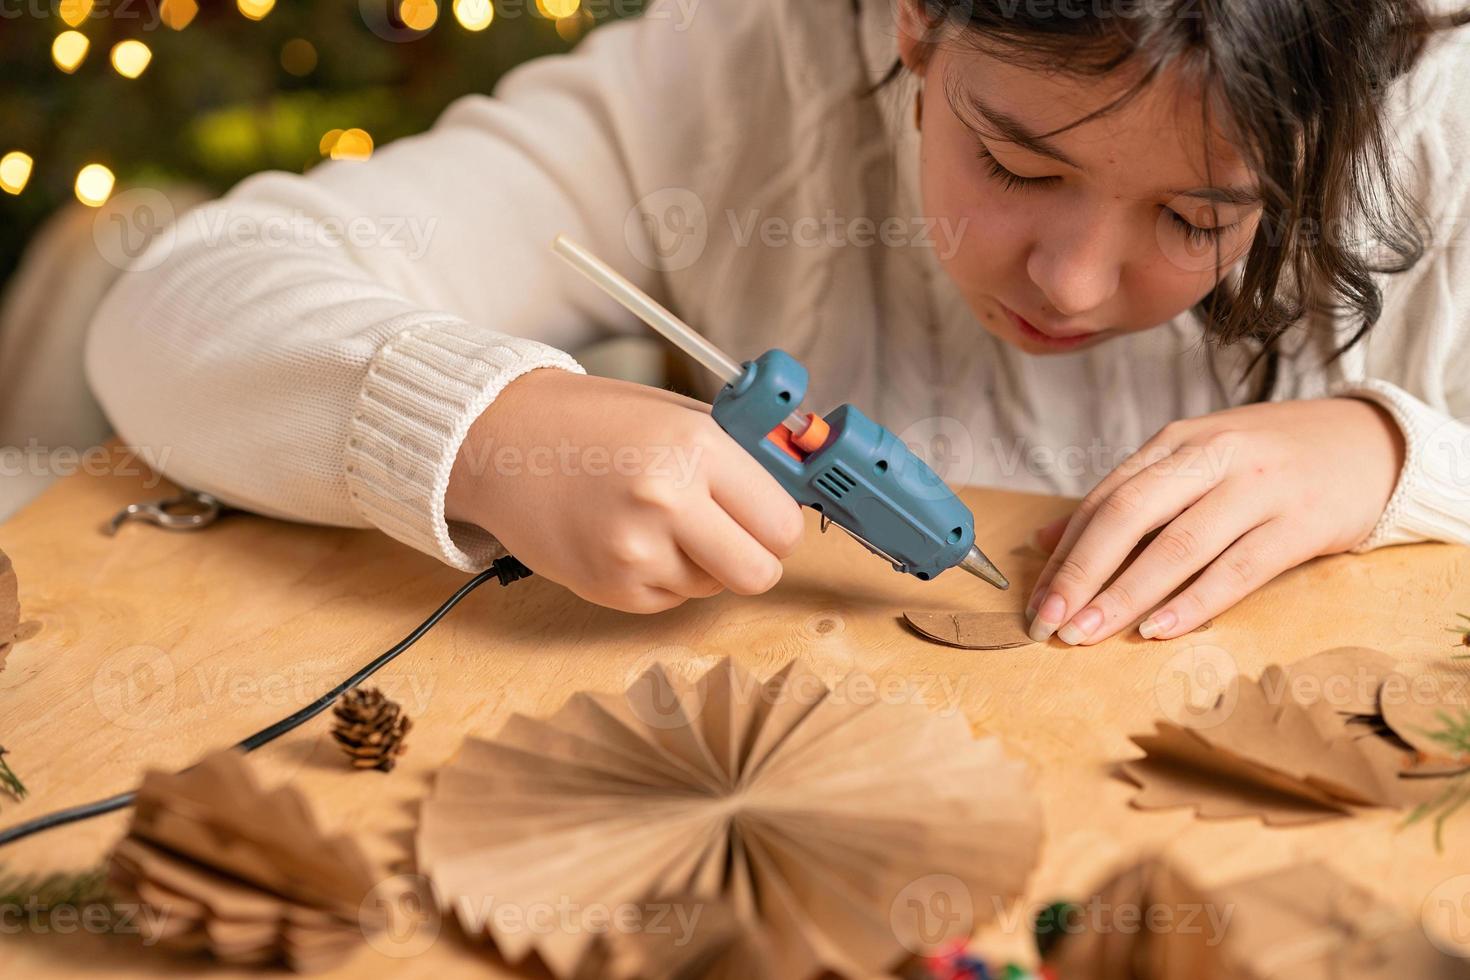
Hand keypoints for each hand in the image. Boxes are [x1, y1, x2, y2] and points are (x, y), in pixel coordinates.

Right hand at [446, 369, 804, 613]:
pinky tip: (629, 537)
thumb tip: (797, 490)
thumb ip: (738, 456)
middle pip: (759, 573)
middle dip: (754, 558)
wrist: (504, 441)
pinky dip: (662, 576)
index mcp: (695, 448)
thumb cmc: (592, 422)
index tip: (766, 517)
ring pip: (713, 588)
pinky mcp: (610, 587)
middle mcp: (668, 501)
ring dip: (700, 563)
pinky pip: (670, 599)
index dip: (778, 524)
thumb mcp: (677, 416)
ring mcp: (636, 551)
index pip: (782, 524)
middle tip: (732, 535)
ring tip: (657, 520)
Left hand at [1023, 397, 1404, 643]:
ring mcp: (1258, 487)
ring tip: (1088, 633)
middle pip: (1129, 515)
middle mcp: (1212, 457)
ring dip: (1126, 594)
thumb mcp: (1194, 464)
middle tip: (1048, 622)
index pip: (1105, 499)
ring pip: (1179, 545)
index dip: (1065, 552)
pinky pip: (1238, 567)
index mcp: (1177, 442)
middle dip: (1081, 573)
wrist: (1373, 443)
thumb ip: (1125, 499)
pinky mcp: (1301, 522)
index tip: (1035, 599)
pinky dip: (1195, 601)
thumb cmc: (1268, 461)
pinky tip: (1159, 629)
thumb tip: (1046, 539)